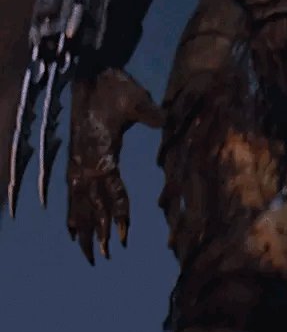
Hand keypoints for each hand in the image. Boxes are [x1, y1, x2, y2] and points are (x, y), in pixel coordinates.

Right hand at [67, 68, 164, 264]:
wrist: (89, 75)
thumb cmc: (115, 88)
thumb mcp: (136, 99)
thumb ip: (151, 114)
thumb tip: (170, 120)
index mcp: (102, 153)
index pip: (112, 191)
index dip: (118, 214)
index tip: (123, 237)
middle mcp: (86, 164)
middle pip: (92, 205)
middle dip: (100, 232)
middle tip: (105, 257)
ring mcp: (77, 164)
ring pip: (79, 204)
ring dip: (84, 230)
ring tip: (89, 254)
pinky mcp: (74, 162)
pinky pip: (70, 195)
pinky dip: (72, 214)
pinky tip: (73, 231)